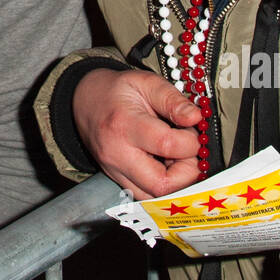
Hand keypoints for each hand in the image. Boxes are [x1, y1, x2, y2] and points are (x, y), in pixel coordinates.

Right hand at [72, 67, 202, 199]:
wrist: (84, 101)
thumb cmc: (115, 91)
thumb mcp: (145, 82)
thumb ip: (172, 99)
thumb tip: (196, 118)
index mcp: (124, 124)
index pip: (168, 145)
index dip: (191, 141)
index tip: (193, 130)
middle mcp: (117, 154)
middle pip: (162, 184)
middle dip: (187, 171)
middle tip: (187, 151)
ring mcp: (115, 171)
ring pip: (155, 197)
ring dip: (176, 181)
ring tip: (175, 157)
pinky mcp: (117, 180)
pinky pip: (146, 196)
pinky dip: (162, 185)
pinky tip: (164, 165)